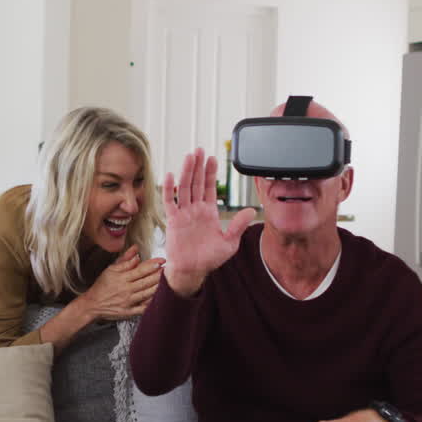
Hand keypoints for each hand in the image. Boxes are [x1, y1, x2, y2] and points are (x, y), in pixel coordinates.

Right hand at [79, 245, 164, 320]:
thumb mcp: (111, 269)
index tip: (162, 260)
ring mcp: (129, 301)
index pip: (140, 270)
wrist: (92, 304)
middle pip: (146, 281)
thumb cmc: (102, 285)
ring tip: (168, 281)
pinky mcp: (129, 312)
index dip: (153, 264)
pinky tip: (160, 298)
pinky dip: (152, 303)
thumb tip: (136, 250)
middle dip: (159, 275)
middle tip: (169, 270)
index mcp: (122, 278)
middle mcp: (127, 289)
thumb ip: (125, 260)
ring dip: (159, 287)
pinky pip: (143, 308)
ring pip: (147, 293)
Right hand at [162, 148, 255, 295]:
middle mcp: (195, 209)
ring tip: (190, 157)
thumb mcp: (230, 242)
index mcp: (209, 212)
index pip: (209, 188)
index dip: (210, 173)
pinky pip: (170, 202)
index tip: (212, 158)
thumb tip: (252, 210)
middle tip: (200, 150)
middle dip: (198, 166)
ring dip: (186, 172)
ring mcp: (183, 213)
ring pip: (184, 188)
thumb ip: (238, 225)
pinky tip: (170, 175)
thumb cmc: (209, 258)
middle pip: (196, 182)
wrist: (192, 271)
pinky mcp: (173, 221)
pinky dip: (169, 188)